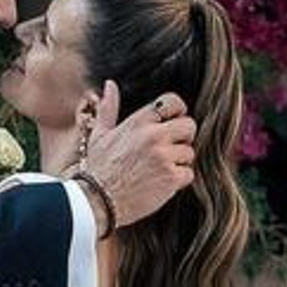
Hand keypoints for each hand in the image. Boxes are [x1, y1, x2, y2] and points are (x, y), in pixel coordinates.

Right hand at [77, 75, 196, 228]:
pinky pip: (188, 173)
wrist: (97, 201)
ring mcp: (163, 156)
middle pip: (189, 126)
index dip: (179, 112)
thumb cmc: (98, 169)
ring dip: (179, 162)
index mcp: (138, 122)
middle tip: (171, 150)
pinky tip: (161, 184)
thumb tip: (110, 85)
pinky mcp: (171, 178)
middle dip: (184, 138)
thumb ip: (108, 108)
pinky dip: (179, 180)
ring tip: (160, 170)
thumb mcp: (100, 134)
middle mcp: (153, 135)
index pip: (174, 102)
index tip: (174, 124)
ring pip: (189, 152)